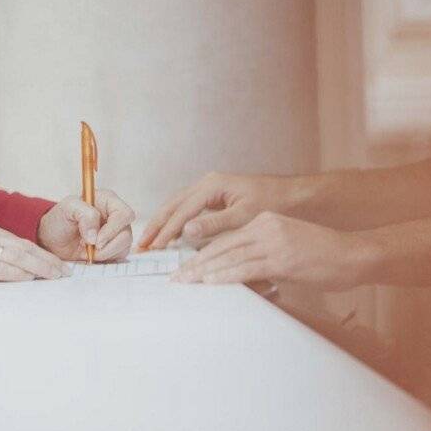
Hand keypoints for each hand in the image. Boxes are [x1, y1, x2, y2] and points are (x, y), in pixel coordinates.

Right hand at [0, 218, 68, 281]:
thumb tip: (12, 261)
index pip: (20, 241)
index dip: (40, 253)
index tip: (56, 262)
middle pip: (23, 247)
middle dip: (47, 260)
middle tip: (64, 271)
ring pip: (16, 257)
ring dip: (39, 268)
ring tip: (54, 277)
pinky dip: (16, 274)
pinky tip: (29, 279)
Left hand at [37, 190, 134, 261]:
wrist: (53, 239)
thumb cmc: (60, 219)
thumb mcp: (68, 208)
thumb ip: (85, 215)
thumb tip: (95, 236)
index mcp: (108, 201)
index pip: (124, 214)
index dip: (113, 229)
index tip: (96, 241)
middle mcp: (115, 216)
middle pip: (126, 233)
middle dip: (108, 245)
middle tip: (91, 249)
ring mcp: (116, 233)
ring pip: (124, 246)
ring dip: (106, 253)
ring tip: (88, 251)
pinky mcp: (114, 248)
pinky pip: (119, 256)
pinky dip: (106, 259)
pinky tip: (92, 255)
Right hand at [139, 173, 303, 249]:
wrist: (289, 194)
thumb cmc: (270, 202)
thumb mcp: (243, 215)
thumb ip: (214, 223)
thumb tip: (186, 231)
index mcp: (212, 185)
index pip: (182, 210)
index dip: (167, 230)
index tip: (155, 247)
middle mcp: (206, 183)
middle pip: (173, 204)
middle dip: (156, 225)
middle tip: (141, 244)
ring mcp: (208, 188)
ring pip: (177, 205)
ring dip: (162, 223)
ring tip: (148, 241)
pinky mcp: (211, 196)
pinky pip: (186, 208)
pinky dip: (174, 221)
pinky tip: (169, 235)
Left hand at [171, 212, 373, 290]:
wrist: (353, 255)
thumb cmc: (324, 257)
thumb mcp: (288, 251)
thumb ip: (263, 260)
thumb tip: (244, 279)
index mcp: (264, 222)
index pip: (226, 238)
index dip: (202, 253)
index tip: (186, 266)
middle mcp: (265, 227)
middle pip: (221, 246)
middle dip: (196, 263)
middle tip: (175, 277)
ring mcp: (273, 242)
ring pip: (229, 256)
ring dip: (204, 271)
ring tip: (185, 282)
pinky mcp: (282, 259)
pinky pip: (246, 268)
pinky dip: (225, 276)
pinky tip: (210, 282)